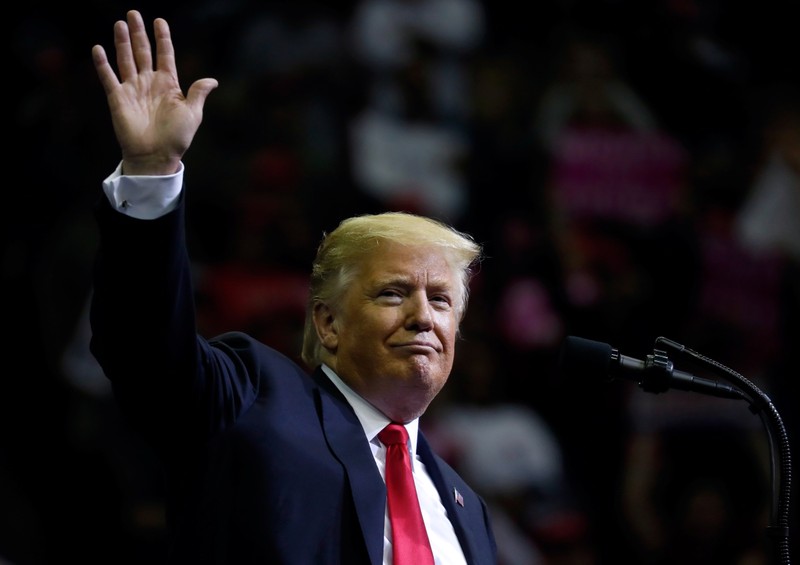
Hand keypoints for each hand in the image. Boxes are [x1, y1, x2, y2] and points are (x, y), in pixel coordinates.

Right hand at [92, 10, 217, 174]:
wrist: (156, 155)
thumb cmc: (176, 138)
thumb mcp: (193, 114)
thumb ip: (198, 93)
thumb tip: (213, 80)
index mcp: (169, 85)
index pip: (165, 55)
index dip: (162, 38)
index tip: (159, 21)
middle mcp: (149, 83)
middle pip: (143, 51)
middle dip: (138, 33)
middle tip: (133, 13)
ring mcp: (133, 89)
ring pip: (125, 59)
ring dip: (122, 41)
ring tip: (119, 23)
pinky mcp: (118, 98)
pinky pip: (108, 77)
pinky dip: (102, 63)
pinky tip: (98, 48)